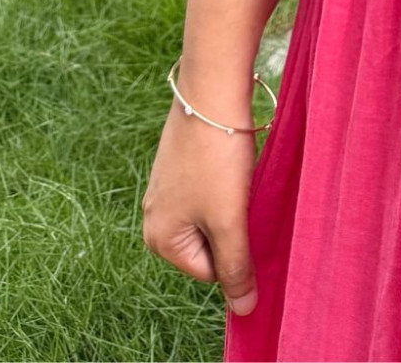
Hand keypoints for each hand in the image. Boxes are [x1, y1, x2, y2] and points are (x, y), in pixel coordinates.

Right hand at [141, 92, 259, 317]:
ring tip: (239, 177)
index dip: (237, 249)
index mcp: (159, 240)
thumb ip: (237, 267)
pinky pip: (210, 191)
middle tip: (242, 194)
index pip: (211, 272)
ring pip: (214, 216)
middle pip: (211, 245)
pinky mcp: (182, 164)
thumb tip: (245, 311)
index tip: (245, 215)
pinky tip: (234, 162)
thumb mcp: (229, 220)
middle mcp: (156, 217)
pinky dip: (228, 183)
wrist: (211, 89)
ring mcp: (167, 189)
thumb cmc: (217, 157)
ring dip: (233, 204)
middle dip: (233, 226)